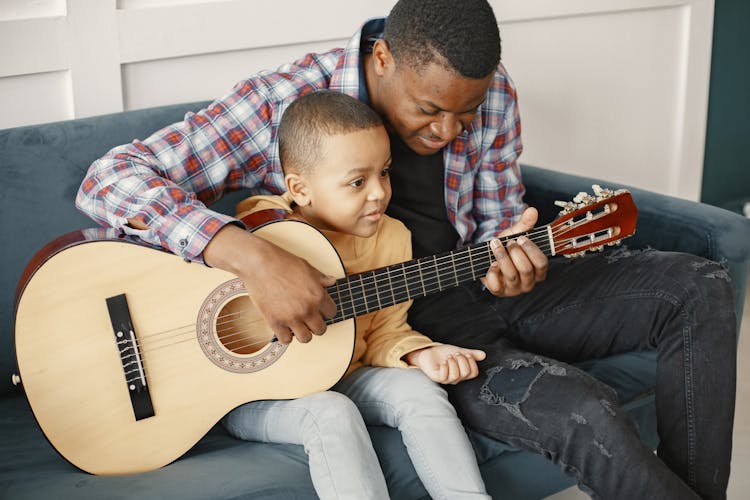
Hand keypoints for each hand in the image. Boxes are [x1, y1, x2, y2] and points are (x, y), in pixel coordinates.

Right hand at [204, 225, 336, 343]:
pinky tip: (284, 326)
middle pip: (321, 329)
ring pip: (306, 338)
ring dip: (302, 332)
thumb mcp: (307, 267)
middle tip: (308, 318)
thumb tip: (332, 281)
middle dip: (316, 324)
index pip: (332, 313)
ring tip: (297, 324)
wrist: (259, 263)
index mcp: (318, 295)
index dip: (326, 310)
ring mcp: (291, 317)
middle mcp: (307, 309)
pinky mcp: (275, 322)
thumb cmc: (283, 262)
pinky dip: (285, 335)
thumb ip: (321, 278)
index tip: (319, 309)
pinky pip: (286, 340)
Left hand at [405, 345, 485, 384]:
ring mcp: (446, 379)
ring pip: (455, 375)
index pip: (473, 373)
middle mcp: (455, 378)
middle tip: (456, 354)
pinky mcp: (437, 377)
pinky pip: (443, 376)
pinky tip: (443, 362)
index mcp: (462, 373)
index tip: (467, 354)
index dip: (472, 363)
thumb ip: (471, 354)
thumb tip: (483, 355)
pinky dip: (445, 367)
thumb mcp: (460, 351)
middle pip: (465, 373)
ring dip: (453, 363)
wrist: (429, 352)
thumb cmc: (443, 353)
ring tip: (449, 357)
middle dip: (462, 360)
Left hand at [480, 207, 547, 296]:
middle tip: (508, 242)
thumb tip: (532, 210)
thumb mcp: (515, 235)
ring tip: (495, 245)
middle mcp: (528, 282)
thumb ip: (525, 224)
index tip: (520, 238)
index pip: (541, 263)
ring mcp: (514, 289)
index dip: (531, 250)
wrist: (486, 257)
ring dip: (502, 256)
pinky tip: (491, 263)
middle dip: (515, 252)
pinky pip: (496, 285)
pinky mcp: (499, 292)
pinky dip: (492, 272)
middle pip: (526, 269)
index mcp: (537, 271)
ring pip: (511, 275)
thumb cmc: (506, 248)